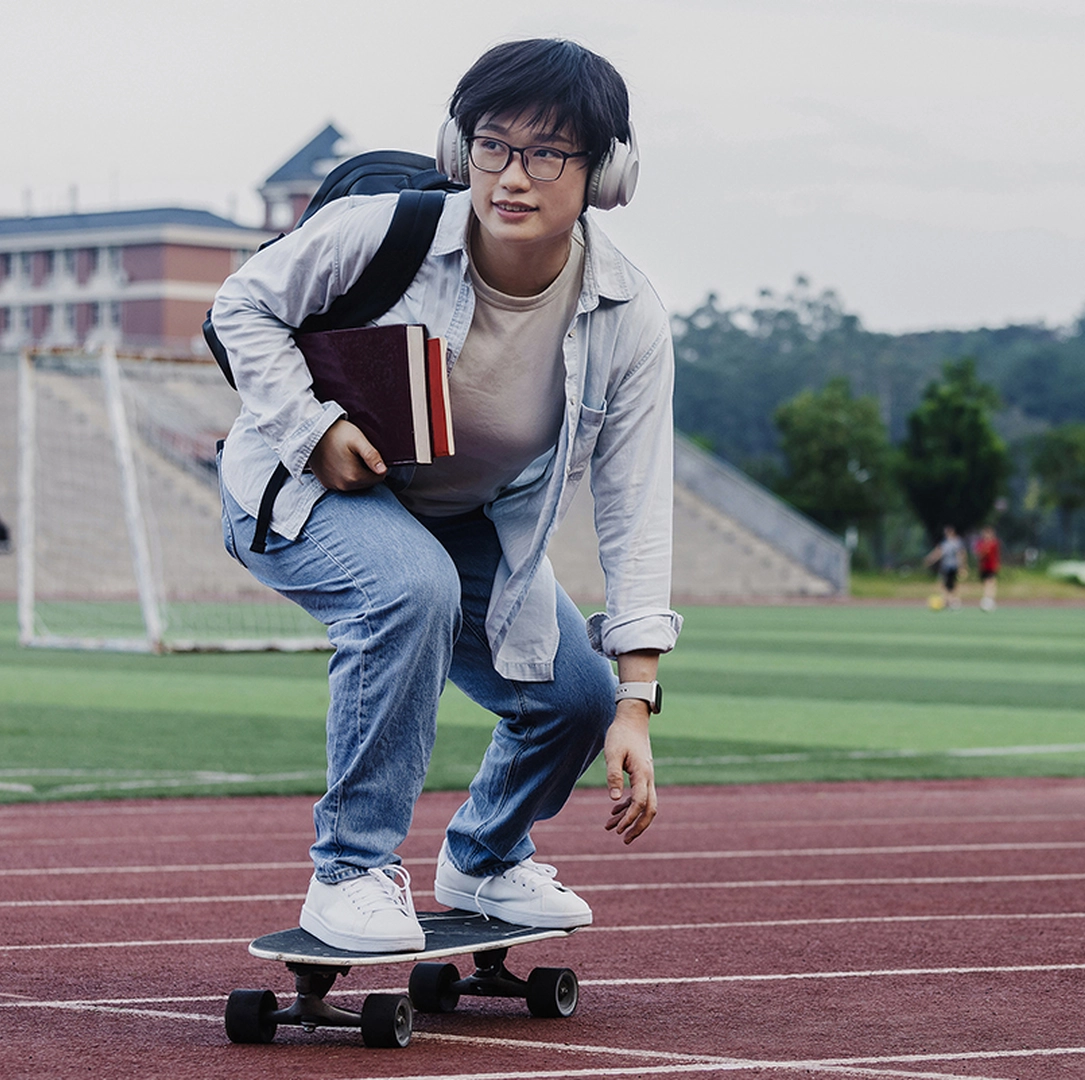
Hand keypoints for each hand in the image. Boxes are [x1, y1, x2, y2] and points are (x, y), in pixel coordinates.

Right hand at [307, 419, 386, 490]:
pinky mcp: (326, 483)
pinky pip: (343, 483)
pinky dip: (344, 475)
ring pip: (355, 483)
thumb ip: (372, 456)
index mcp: (354, 477)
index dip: (378, 465)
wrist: (311, 431)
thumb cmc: (336, 433)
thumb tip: (383, 470)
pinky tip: (340, 462)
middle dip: (367, 470)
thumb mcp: (358, 440)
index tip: (368, 454)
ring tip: (348, 456)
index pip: (379, 478)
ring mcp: (333, 485)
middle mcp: (343, 486)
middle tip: (357, 454)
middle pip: (367, 482)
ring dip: (356, 473)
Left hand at [603, 702, 656, 842]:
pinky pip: (639, 796)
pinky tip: (614, 810)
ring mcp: (647, 777)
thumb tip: (614, 799)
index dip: (630, 818)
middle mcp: (648, 778)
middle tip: (625, 840)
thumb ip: (613, 775)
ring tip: (611, 828)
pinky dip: (628, 806)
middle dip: (639, 827)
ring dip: (630, 818)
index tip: (617, 829)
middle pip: (650, 809)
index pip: (640, 803)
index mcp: (642, 774)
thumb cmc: (621, 734)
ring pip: (645, 804)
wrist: (632, 718)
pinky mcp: (642, 774)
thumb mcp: (612, 753)